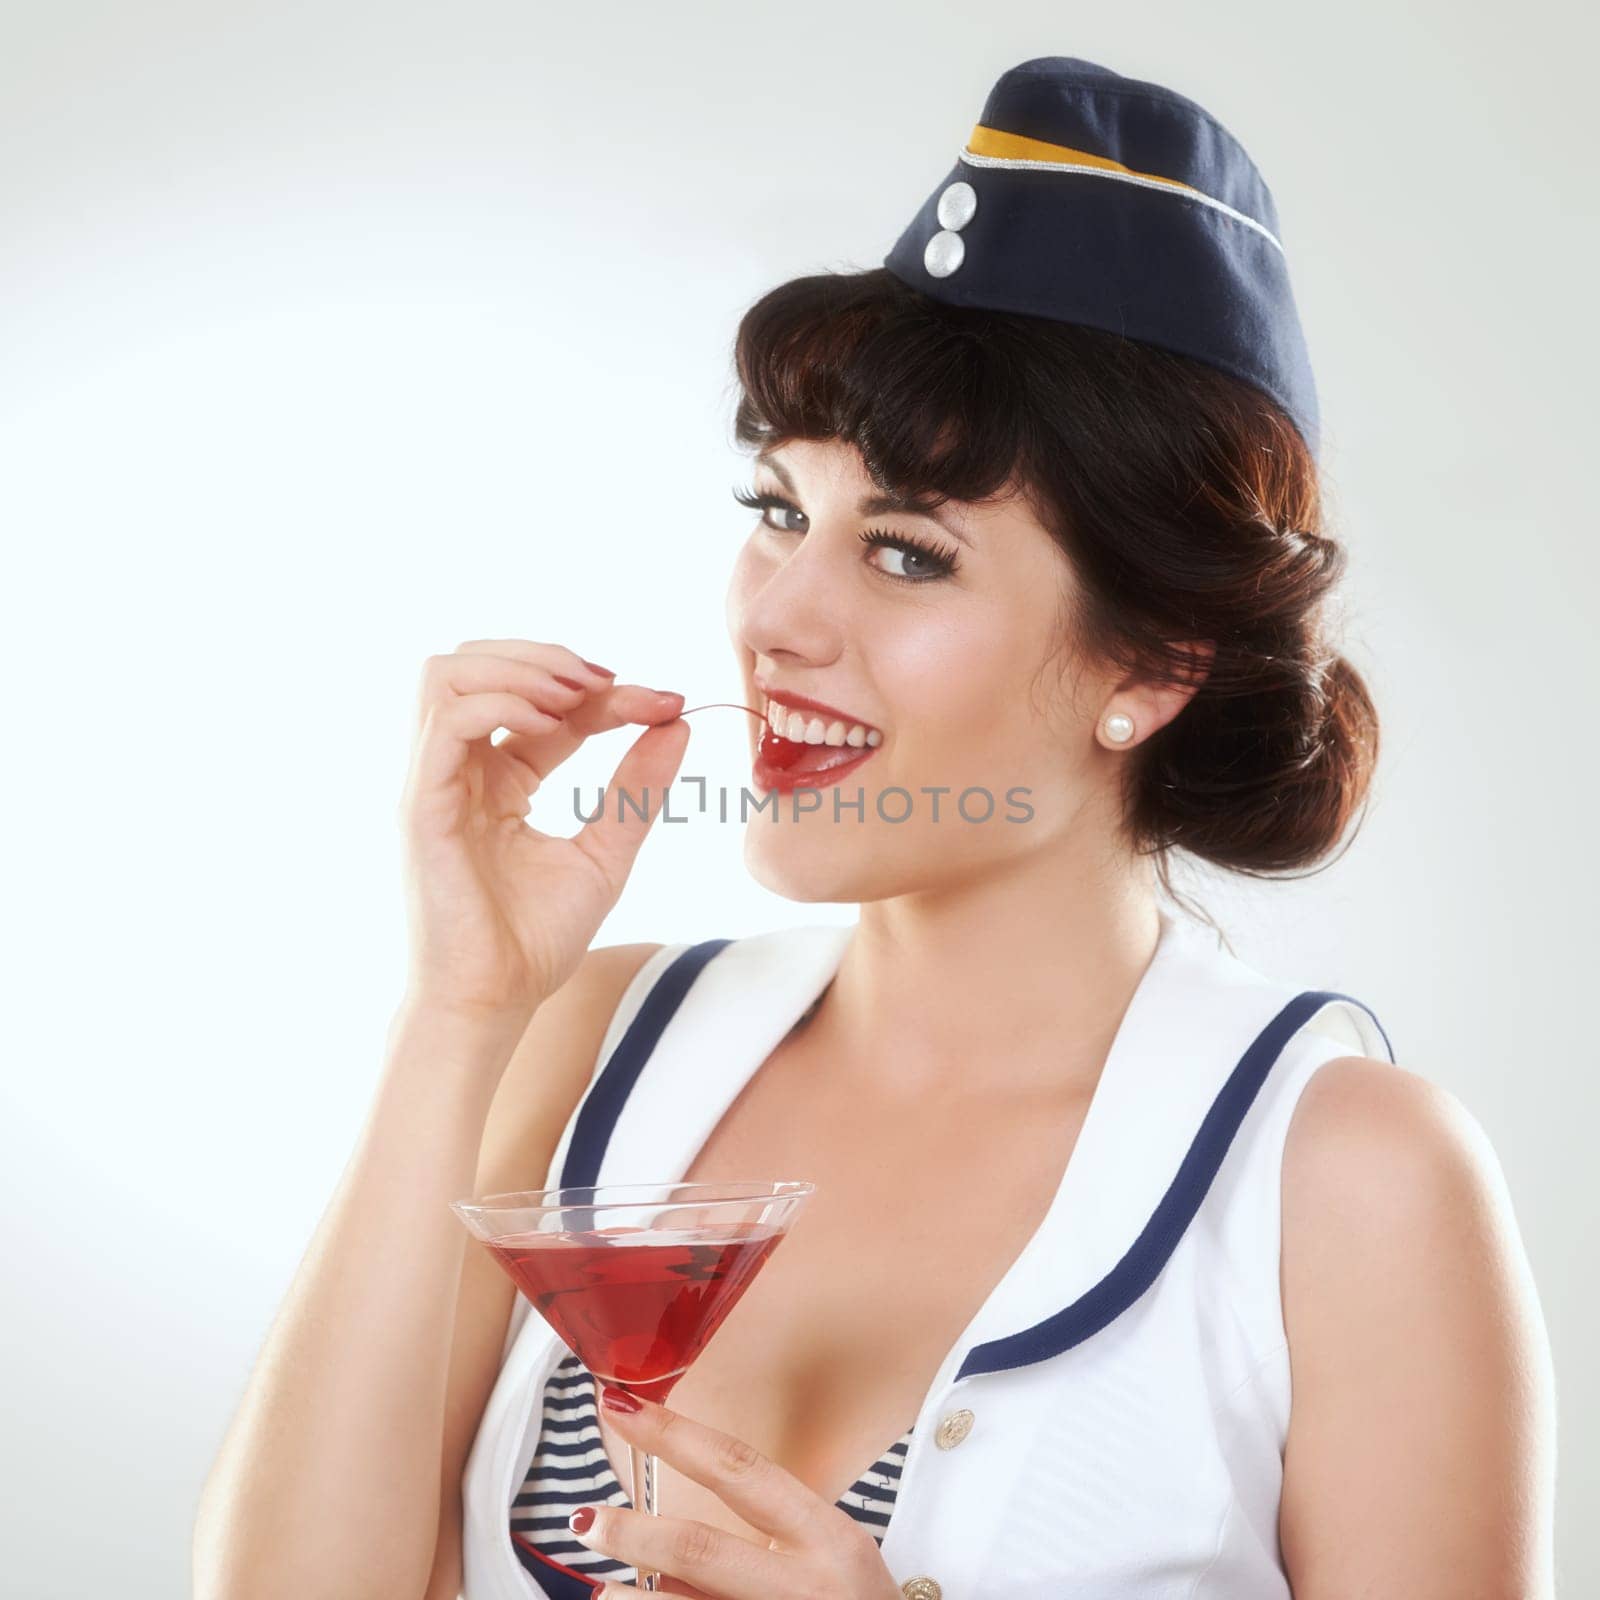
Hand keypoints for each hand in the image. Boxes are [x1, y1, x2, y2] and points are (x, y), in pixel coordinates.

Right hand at [396, 639, 688, 1015]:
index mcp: (499, 779)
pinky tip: (551, 725)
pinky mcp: (423, 805)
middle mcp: (461, 771)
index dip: (604, 690)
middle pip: (479, 664)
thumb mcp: (606, 853)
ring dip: (520, 667)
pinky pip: (446, 723)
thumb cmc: (534, 941)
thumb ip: (636, 790)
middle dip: (549, 658)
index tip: (665, 701)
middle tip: (611, 684)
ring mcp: (436, 783)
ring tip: (578, 696)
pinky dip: (501, 704)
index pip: (545, 704)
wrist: (496, 1003)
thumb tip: (677, 724)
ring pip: (448, 675)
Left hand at [571, 1384, 905, 1597]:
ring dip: (635, 1598)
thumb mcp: (827, 1563)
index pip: (740, 1469)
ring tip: (599, 1590)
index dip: (675, 1435)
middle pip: (704, 1548)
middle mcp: (809, 1584)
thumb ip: (763, 1540)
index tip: (623, 1408)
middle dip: (636, 1532)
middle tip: (588, 1519)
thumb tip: (669, 1530)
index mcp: (829, 1537)